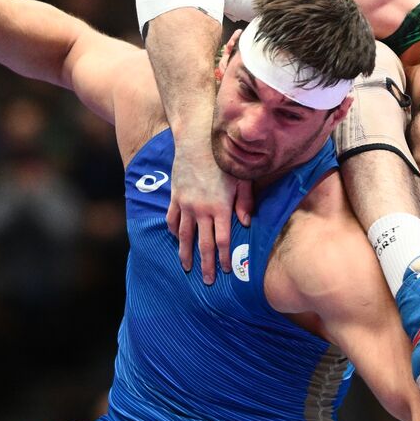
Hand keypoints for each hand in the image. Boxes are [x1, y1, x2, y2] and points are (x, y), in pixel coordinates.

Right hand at [165, 136, 252, 284]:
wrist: (197, 138)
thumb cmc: (224, 157)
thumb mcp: (242, 178)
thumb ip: (245, 202)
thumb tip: (246, 223)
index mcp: (220, 207)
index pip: (222, 241)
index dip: (225, 258)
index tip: (228, 271)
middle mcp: (201, 209)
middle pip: (203, 244)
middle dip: (206, 265)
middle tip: (207, 282)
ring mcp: (185, 204)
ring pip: (185, 236)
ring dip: (185, 253)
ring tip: (186, 267)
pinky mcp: (175, 196)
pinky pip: (173, 219)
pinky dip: (174, 231)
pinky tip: (177, 239)